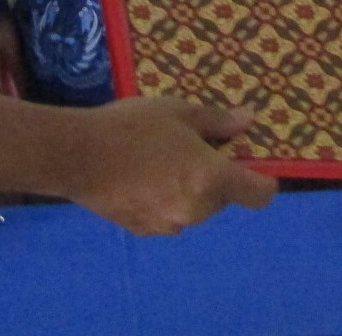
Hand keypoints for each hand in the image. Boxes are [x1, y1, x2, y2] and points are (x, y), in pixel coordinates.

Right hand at [66, 97, 277, 234]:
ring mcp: (170, 224)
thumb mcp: (179, 112)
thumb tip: (248, 120)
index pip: (260, 195)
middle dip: (215, 176)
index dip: (264, 181)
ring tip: (160, 159)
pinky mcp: (145, 230)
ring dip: (189, 188)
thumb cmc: (132, 126)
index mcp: (211, 179)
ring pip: (196, 207)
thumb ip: (218, 121)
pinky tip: (140, 177)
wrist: (77, 156)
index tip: (253, 164)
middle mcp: (196, 209)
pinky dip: (165, 199)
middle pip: (223, 197)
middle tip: (191, 147)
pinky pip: (169, 214)